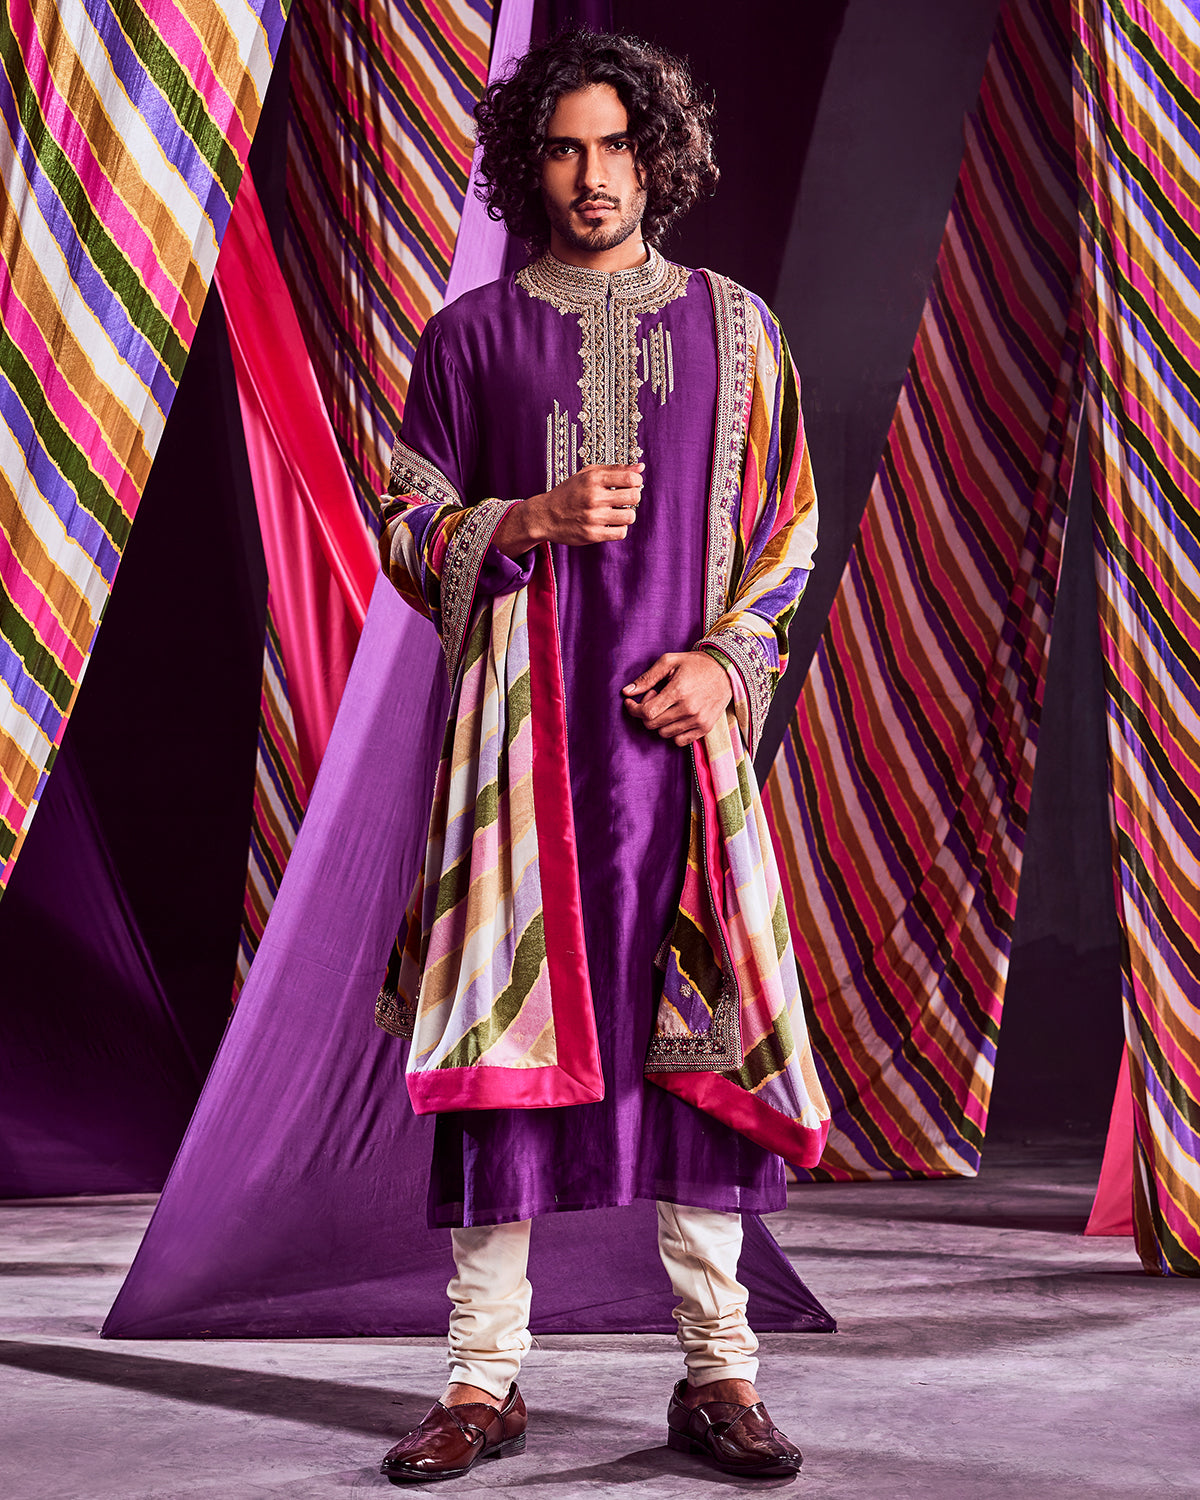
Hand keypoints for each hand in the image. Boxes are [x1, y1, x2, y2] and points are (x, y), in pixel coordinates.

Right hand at [493, 464, 643, 554]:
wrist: (545, 515)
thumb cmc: (568, 493)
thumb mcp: (587, 475)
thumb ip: (614, 469)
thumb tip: (640, 467)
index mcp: (593, 479)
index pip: (630, 478)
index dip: (636, 481)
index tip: (631, 484)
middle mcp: (594, 497)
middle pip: (634, 497)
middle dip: (633, 497)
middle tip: (625, 498)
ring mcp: (593, 517)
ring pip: (629, 516)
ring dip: (626, 514)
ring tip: (617, 512)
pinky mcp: (593, 534)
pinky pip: (620, 532)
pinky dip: (619, 528)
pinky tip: (611, 523)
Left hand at [621, 652, 732, 746]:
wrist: (726, 670)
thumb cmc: (695, 664)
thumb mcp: (669, 662)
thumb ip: (647, 678)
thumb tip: (626, 692)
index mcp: (678, 691)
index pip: (647, 712)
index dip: (633, 709)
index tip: (630, 702)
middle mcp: (689, 709)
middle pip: (653, 724)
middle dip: (645, 713)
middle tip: (653, 698)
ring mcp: (698, 721)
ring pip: (664, 734)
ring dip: (659, 722)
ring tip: (666, 706)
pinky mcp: (705, 728)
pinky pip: (679, 741)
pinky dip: (672, 732)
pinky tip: (675, 717)